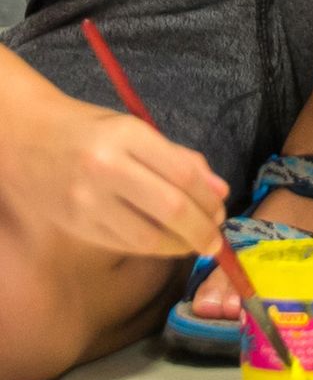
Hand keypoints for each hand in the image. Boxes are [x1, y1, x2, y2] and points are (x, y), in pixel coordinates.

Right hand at [14, 99, 226, 256]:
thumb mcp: (136, 131)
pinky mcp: (76, 224)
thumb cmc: (89, 132)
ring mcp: (87, 199)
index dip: (210, 201)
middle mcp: (105, 167)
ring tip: (193, 243)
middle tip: (215, 241)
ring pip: (149, 236)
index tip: (222, 213)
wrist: (23, 137)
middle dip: (202, 230)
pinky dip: (153, 247)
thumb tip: (220, 193)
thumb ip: (181, 159)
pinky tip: (164, 242)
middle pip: (171, 209)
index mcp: (126, 135)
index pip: (184, 176)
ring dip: (180, 246)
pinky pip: (126, 244)